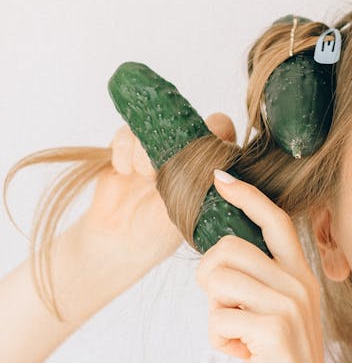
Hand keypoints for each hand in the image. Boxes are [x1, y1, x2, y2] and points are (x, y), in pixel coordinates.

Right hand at [82, 112, 236, 266]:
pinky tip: (125, 173)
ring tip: (145, 176)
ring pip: (153, 124)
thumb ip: (204, 190)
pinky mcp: (125, 148)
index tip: (207, 149)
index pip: (221, 131)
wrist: (119, 243)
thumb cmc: (159, 234)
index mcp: (203, 164)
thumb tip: (221, 173)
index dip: (218, 130)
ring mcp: (152, 147)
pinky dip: (124, 151)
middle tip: (165, 168)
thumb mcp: (189, 214)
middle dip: (175, 140)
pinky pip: (126, 132)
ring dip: (146, 149)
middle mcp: (180, 151)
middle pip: (184, 120)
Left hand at [195, 173, 337, 362]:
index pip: (276, 220)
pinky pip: (218, 318)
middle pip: (228, 248)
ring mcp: (289, 306)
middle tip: (225, 310)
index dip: (247, 196)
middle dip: (209, 278)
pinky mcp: (272, 330)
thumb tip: (219, 257)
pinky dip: (219, 341)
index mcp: (302, 277)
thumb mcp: (277, 318)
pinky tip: (242, 356)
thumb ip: (259, 286)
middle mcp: (300, 284)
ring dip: (214, 314)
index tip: (220, 180)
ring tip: (237, 337)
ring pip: (217, 281)